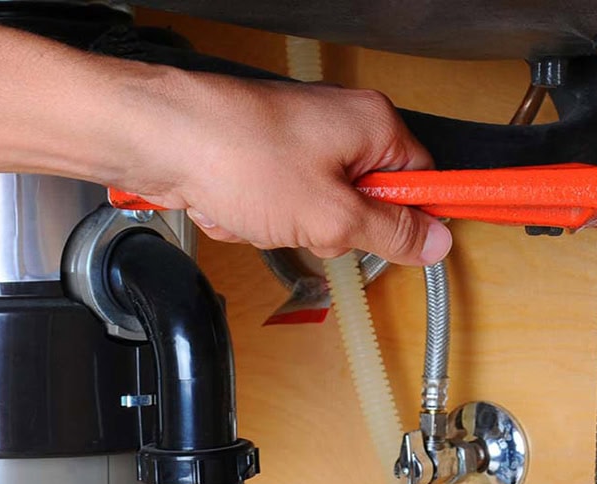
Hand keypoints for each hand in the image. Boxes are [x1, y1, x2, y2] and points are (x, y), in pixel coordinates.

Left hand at [118, 72, 451, 265]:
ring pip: (324, 212)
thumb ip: (391, 232)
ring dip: (294, 226)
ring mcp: (303, 142)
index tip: (404, 245)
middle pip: (370, 202)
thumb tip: (435, 243)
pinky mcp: (270, 159)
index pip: (422, 180)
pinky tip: (242, 208)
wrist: (162, 140)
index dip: (411, 219)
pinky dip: (264, 218)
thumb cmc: (240, 156)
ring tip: (267, 211)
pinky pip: (287, 207)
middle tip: (312, 221)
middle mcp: (342, 126)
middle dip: (336, 227)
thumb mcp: (332, 215)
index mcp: (373, 125)